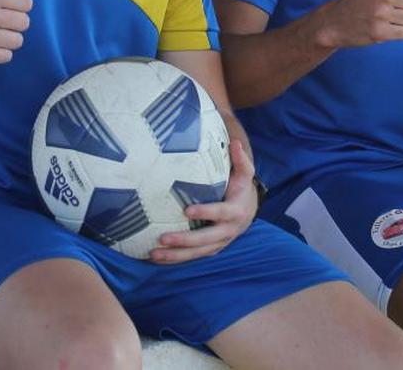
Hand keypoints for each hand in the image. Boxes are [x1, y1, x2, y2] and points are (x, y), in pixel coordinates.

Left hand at [149, 140, 257, 262]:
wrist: (248, 211)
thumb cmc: (241, 188)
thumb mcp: (245, 174)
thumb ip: (240, 160)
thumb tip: (234, 143)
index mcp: (235, 212)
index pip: (220, 213)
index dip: (206, 213)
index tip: (187, 210)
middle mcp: (227, 231)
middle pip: (205, 239)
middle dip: (184, 240)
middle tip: (162, 238)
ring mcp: (219, 243)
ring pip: (197, 253)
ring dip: (175, 255)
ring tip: (153, 254)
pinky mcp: (210, 250)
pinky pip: (193, 256)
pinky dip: (176, 259)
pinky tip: (156, 258)